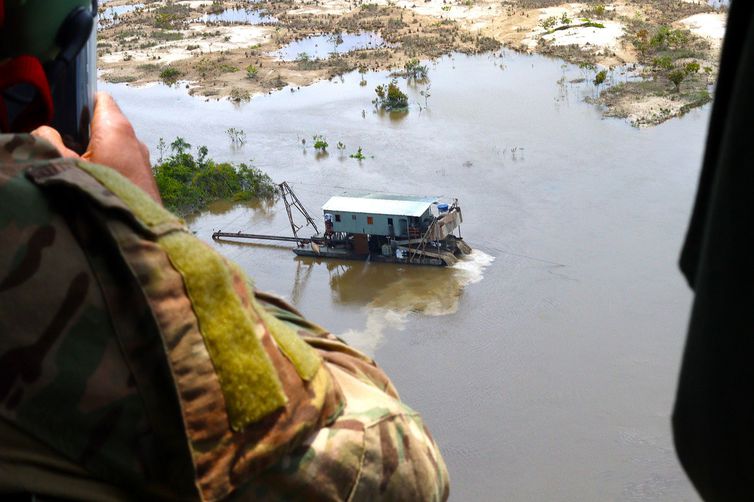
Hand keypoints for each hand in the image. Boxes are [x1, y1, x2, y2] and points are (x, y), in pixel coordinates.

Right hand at [32, 93, 160, 202]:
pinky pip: (123, 163)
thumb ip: (49, 142)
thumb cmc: (101, 194)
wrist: (137, 231)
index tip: (65, 115)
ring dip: (96, 152)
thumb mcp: (63, 165)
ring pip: (115, 146)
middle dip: (85, 132)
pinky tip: (96, 182)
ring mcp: (143, 159)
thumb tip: (46, 131)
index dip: (81, 102)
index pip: (100, 99)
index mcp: (116, 128)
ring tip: (79, 167)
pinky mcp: (145, 178)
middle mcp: (134, 139)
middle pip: (106, 124)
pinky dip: (109, 167)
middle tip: (65, 145)